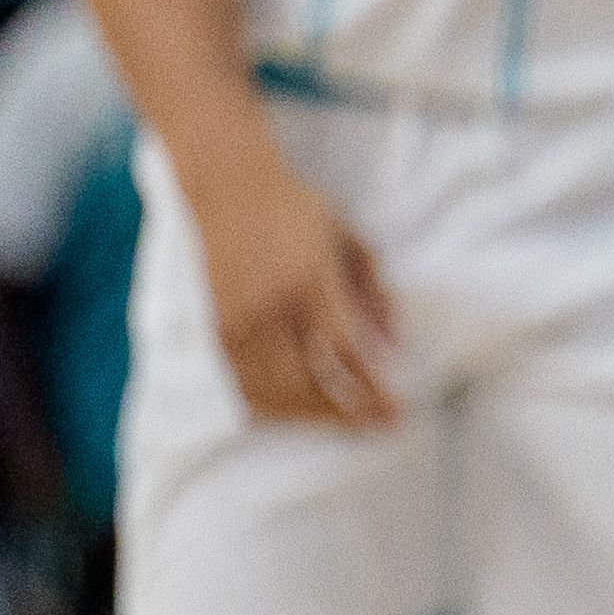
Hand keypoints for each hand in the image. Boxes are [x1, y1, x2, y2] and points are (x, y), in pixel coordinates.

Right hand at [191, 166, 405, 430]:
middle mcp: (269, 308)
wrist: (227, 187)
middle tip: (378, 427)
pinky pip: (244, 385)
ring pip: (273, 392)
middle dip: (346, 414)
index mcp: (308, 282)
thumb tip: (392, 347)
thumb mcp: (349, 238)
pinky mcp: (216, 329)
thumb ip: (374, 292)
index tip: (397, 412)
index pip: (343, 354)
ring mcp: (237, 321)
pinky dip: (273, 406)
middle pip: (307, 383)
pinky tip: (298, 412)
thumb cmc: (296, 210)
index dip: (370, 391)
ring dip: (311, 416)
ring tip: (344, 423)